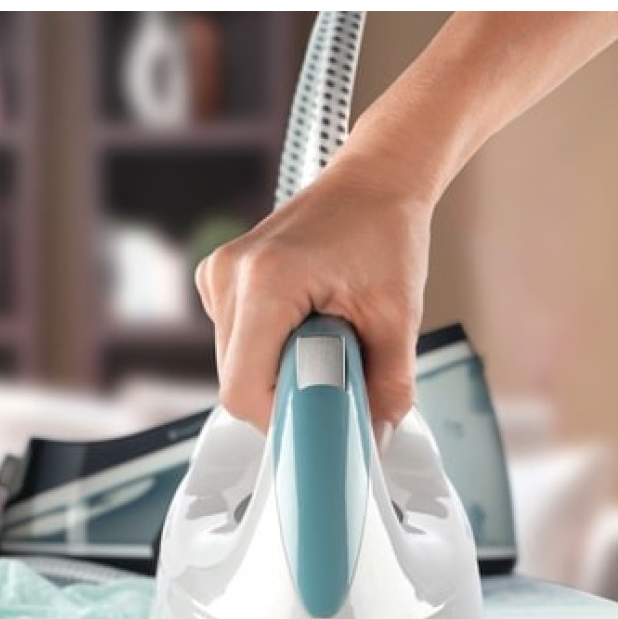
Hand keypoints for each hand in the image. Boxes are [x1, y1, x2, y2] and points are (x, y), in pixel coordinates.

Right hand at [194, 152, 431, 434]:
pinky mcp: (220, 277)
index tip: (320, 418)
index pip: (243, 389)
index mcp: (266, 282)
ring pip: (233, 364)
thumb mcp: (399, 317)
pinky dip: (268, 349)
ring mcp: (218, 274)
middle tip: (335, 381)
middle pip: (236, 381)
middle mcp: (229, 275)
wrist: (374, 181)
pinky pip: (235, 341)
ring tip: (323, 342)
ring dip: (276, 372)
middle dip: (284, 395)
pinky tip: (304, 324)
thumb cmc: (386, 232)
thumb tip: (375, 438)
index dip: (281, 418)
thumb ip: (389, 385)